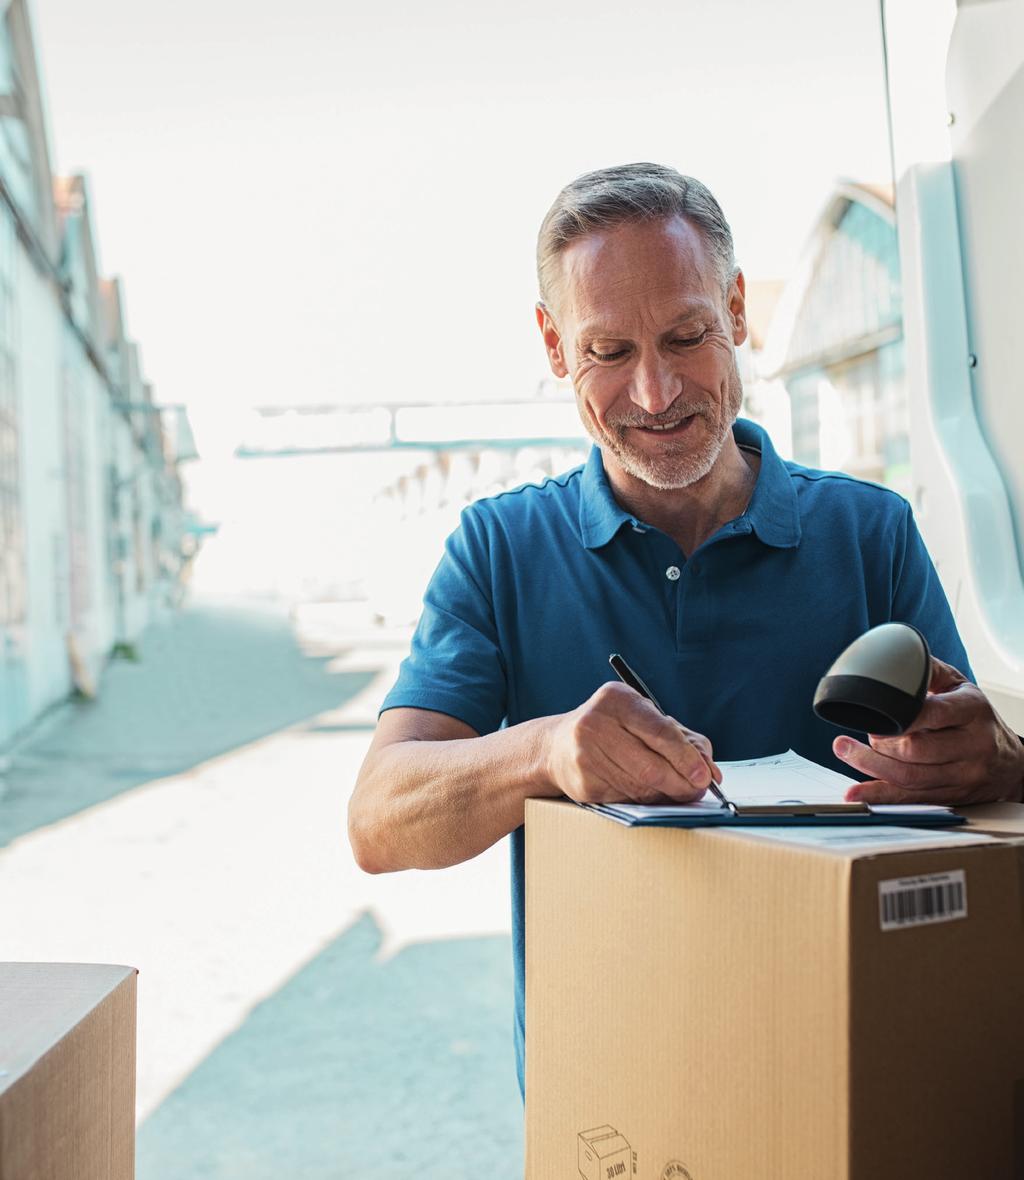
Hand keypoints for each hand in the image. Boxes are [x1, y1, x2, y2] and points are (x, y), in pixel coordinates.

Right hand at [546, 681, 720, 804]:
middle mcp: (596, 724)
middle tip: (697, 790)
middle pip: (651, 765)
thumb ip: (682, 739)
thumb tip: (709, 771)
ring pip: (640, 787)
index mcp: (616, 699)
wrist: (557, 746)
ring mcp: (585, 755)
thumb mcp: (643, 718)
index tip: (705, 775)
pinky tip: (648, 794)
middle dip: (681, 783)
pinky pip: (626, 799)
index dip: (686, 757)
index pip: (659, 731)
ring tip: (677, 792)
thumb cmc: (612, 729)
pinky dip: (644, 801)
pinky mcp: (583, 784)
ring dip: (666, 795)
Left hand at [833, 657, 1023, 805]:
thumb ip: (928, 671)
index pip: (933, 714)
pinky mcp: (952, 796)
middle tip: (864, 731)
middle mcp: (972, 745)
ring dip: (872, 766)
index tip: (875, 714)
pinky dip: (881, 796)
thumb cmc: (978, 719)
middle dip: (881, 742)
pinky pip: (912, 799)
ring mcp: (963, 775)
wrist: (1012, 763)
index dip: (900, 718)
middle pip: (917, 750)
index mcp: (972, 711)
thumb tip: (893, 659)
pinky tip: (858, 793)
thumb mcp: (961, 687)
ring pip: (911, 777)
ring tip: (846, 751)